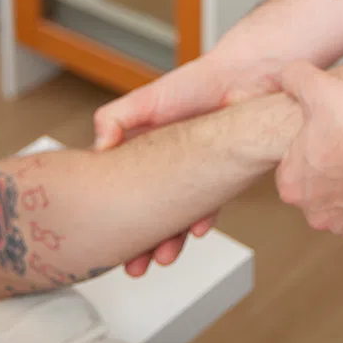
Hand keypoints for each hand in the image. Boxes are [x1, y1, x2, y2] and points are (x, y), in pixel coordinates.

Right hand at [93, 54, 285, 275]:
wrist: (244, 78)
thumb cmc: (193, 84)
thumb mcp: (146, 99)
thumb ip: (115, 117)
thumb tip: (99, 148)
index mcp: (145, 154)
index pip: (126, 192)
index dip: (118, 216)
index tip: (107, 241)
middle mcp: (170, 168)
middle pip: (151, 212)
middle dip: (142, 241)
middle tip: (134, 264)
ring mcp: (196, 174)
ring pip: (179, 215)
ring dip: (171, 239)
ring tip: (164, 255)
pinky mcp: (223, 177)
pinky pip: (211, 205)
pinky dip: (203, 218)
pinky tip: (197, 228)